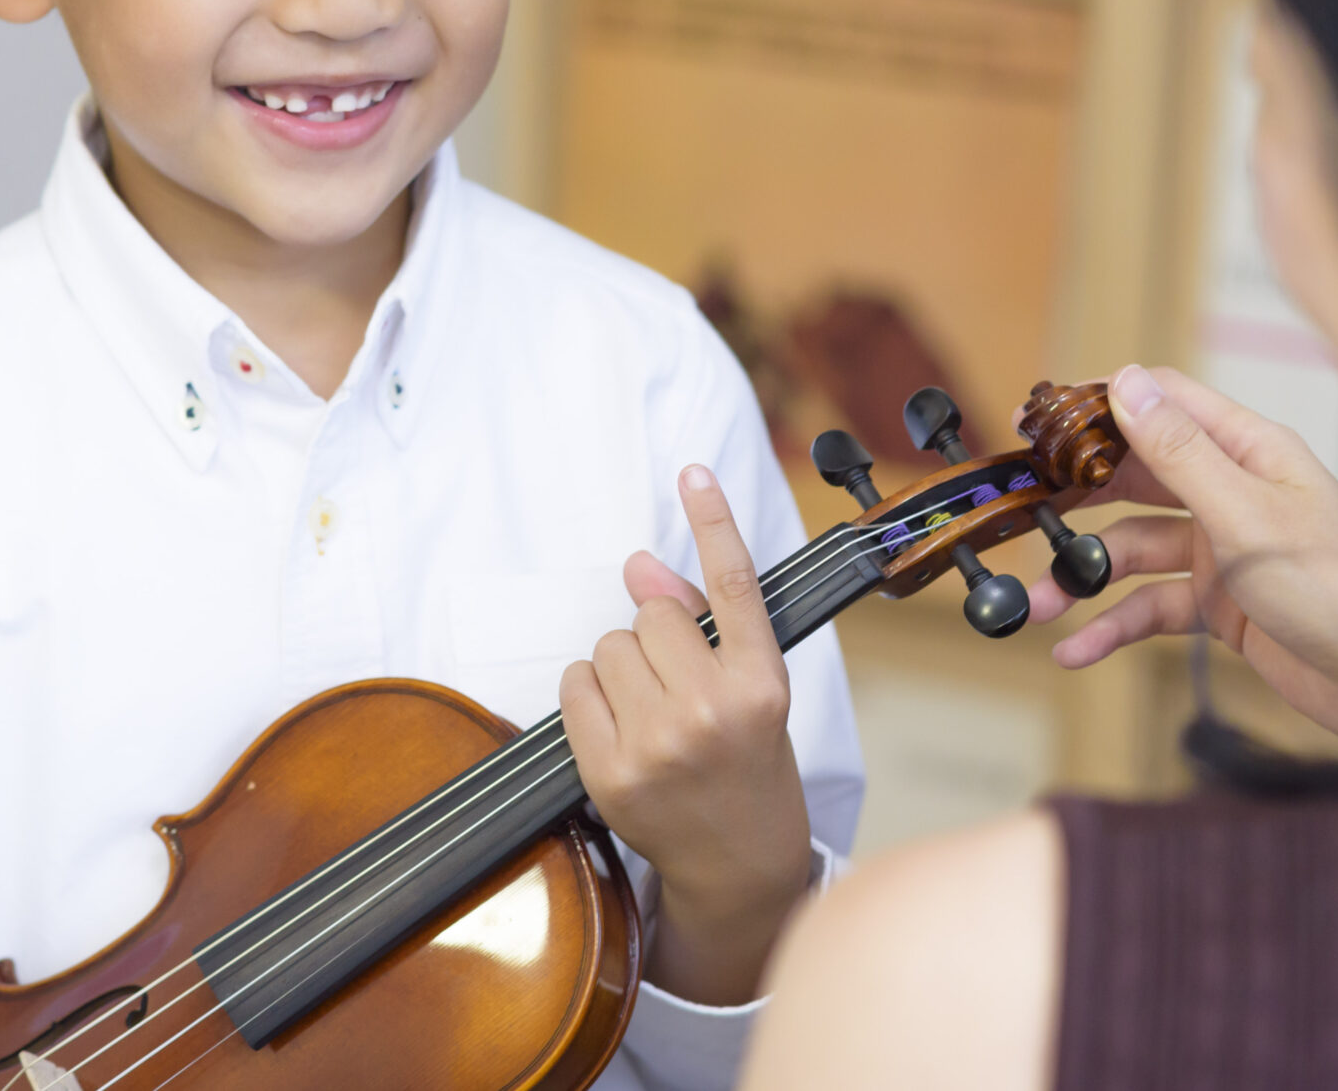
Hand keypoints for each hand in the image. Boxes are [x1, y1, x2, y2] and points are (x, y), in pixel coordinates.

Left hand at [560, 465, 813, 1005]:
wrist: (740, 864)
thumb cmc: (748, 764)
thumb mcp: (750, 689)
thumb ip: (702, 624)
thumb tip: (638, 565)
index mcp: (762, 684)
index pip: (734, 585)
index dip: (713, 520)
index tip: (692, 472)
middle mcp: (714, 710)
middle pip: (652, 613)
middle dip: (655, 635)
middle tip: (677, 681)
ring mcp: (659, 744)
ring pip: (608, 646)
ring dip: (620, 665)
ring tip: (651, 708)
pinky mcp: (611, 772)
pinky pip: (574, 686)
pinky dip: (587, 695)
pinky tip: (618, 725)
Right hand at [1022, 365, 1337, 754]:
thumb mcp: (1246, 515)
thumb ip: (1179, 452)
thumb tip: (1125, 383)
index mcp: (1251, 450)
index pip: (1163, 403)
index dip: (1098, 408)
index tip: (1036, 421)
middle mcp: (1234, 491)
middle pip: (1136, 478)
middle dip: (1077, 499)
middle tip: (1021, 514)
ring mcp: (1225, 550)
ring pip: (1134, 549)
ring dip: (1086, 576)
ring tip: (1038, 605)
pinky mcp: (1222, 606)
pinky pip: (1152, 605)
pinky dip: (1115, 624)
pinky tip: (1078, 649)